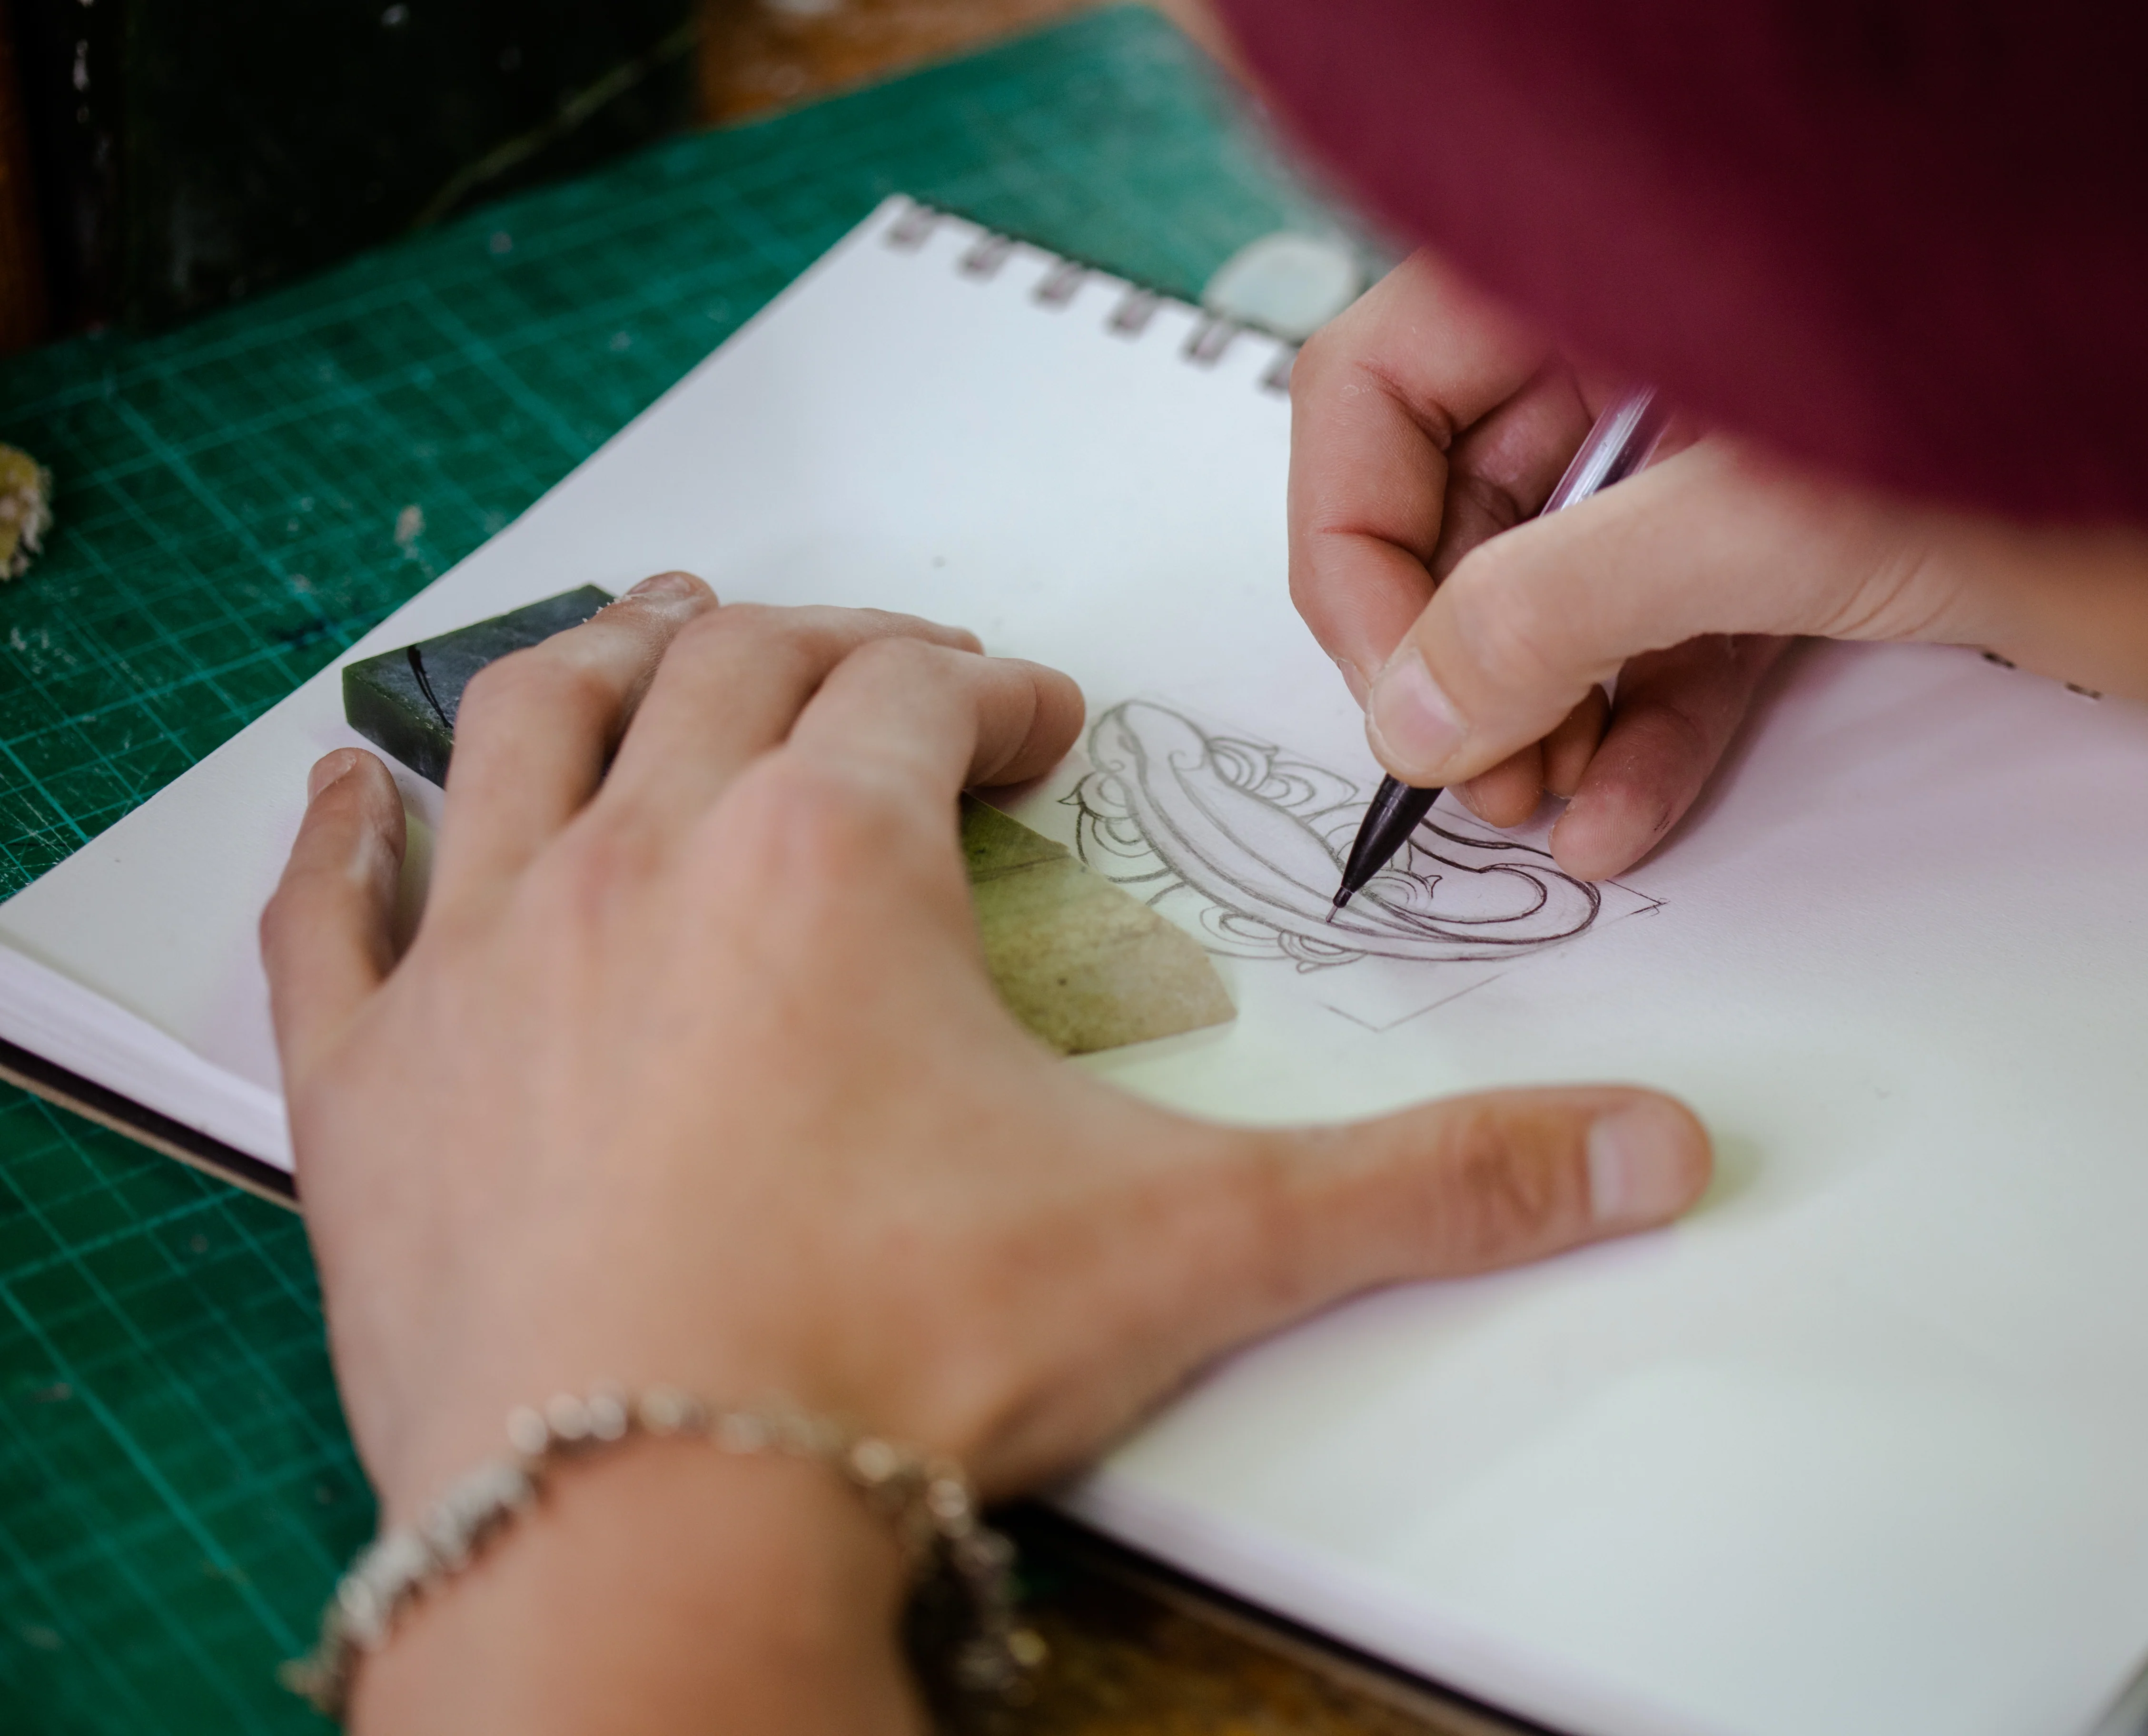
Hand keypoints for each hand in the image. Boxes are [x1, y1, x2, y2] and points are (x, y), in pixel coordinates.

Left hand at [265, 574, 1712, 1523]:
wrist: (653, 1543)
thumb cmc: (893, 1368)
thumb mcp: (1198, 1250)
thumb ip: (1440, 1186)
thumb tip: (1652, 1149)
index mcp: (830, 860)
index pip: (921, 690)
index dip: (998, 682)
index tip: (1036, 725)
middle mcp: (642, 862)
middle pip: (725, 671)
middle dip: (815, 647)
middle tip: (870, 670)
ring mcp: (488, 961)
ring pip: (528, 727)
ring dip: (599, 665)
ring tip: (653, 642)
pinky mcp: (379, 1086)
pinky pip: (334, 915)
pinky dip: (344, 839)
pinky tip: (352, 795)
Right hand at [1289, 254, 1990, 879]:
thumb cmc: (2030, 416)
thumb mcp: (1748, 517)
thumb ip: (1552, 606)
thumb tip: (1412, 710)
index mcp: (1597, 269)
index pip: (1380, 387)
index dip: (1354, 539)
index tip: (1386, 680)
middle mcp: (1642, 345)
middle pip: (1466, 500)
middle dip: (1453, 653)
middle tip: (1465, 777)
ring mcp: (1720, 451)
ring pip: (1565, 585)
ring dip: (1539, 714)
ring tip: (1539, 814)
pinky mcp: (1794, 546)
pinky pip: (1672, 639)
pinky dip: (1642, 729)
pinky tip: (1623, 817)